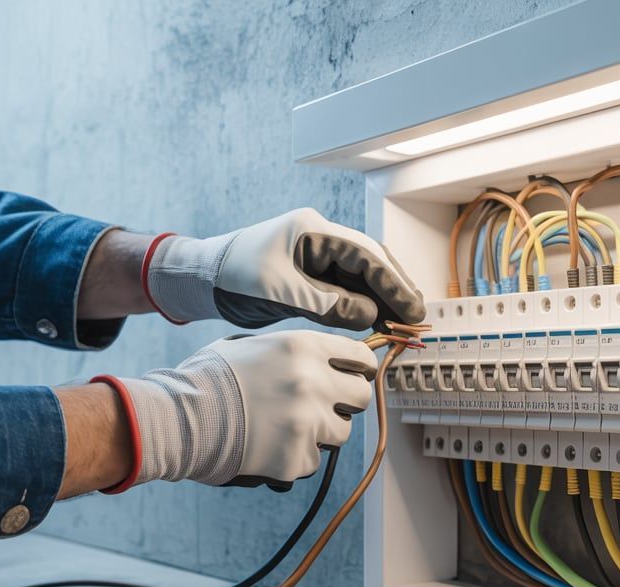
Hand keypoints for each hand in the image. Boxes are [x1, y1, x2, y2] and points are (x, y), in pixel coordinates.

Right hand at [111, 330, 376, 489]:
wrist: (178, 419)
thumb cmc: (209, 378)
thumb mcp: (253, 345)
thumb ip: (294, 352)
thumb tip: (327, 358)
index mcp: (303, 347)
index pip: (359, 357)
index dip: (359, 368)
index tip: (354, 375)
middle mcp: (313, 383)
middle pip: (361, 396)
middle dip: (346, 402)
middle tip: (326, 406)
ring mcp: (308, 423)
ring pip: (342, 433)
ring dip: (323, 432)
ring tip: (288, 427)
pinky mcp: (297, 458)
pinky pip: (314, 460)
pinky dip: (297, 457)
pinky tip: (270, 447)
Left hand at [144, 208, 423, 329]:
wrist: (202, 279)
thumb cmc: (232, 277)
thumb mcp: (280, 292)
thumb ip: (328, 304)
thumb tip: (370, 316)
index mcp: (313, 230)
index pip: (366, 255)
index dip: (394, 283)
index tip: (412, 308)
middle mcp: (320, 237)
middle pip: (372, 262)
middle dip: (396, 289)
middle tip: (417, 318)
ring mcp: (318, 255)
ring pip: (363, 276)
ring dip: (384, 298)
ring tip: (404, 322)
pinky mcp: (313, 274)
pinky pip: (349, 288)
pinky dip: (365, 304)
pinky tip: (378, 321)